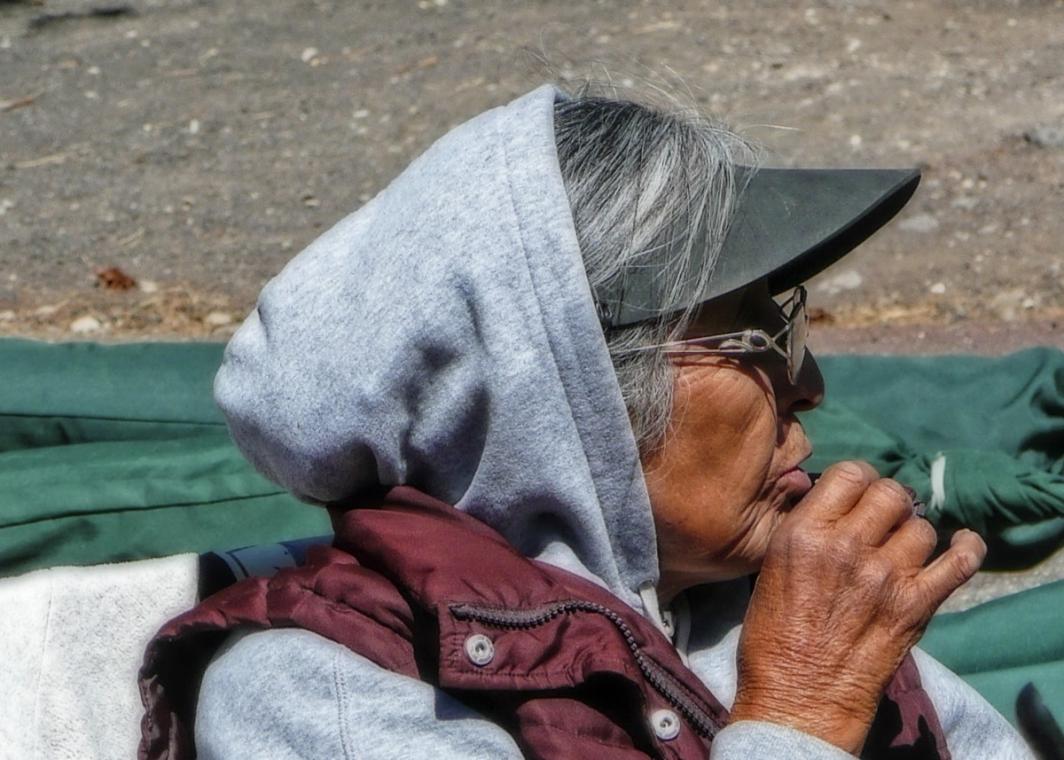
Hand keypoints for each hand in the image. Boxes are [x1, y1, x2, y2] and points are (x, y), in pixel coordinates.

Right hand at [729, 460, 986, 754]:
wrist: (798, 696)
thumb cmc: (772, 634)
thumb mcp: (770, 566)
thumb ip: (803, 527)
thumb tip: (828, 499)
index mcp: (806, 532)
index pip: (850, 474)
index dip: (858, 480)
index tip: (857, 495)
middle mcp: (848, 545)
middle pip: (891, 494)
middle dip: (888, 503)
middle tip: (881, 521)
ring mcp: (887, 576)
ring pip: (922, 527)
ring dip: (912, 535)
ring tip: (901, 550)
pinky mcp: (916, 607)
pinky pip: (959, 562)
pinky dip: (966, 548)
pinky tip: (962, 544)